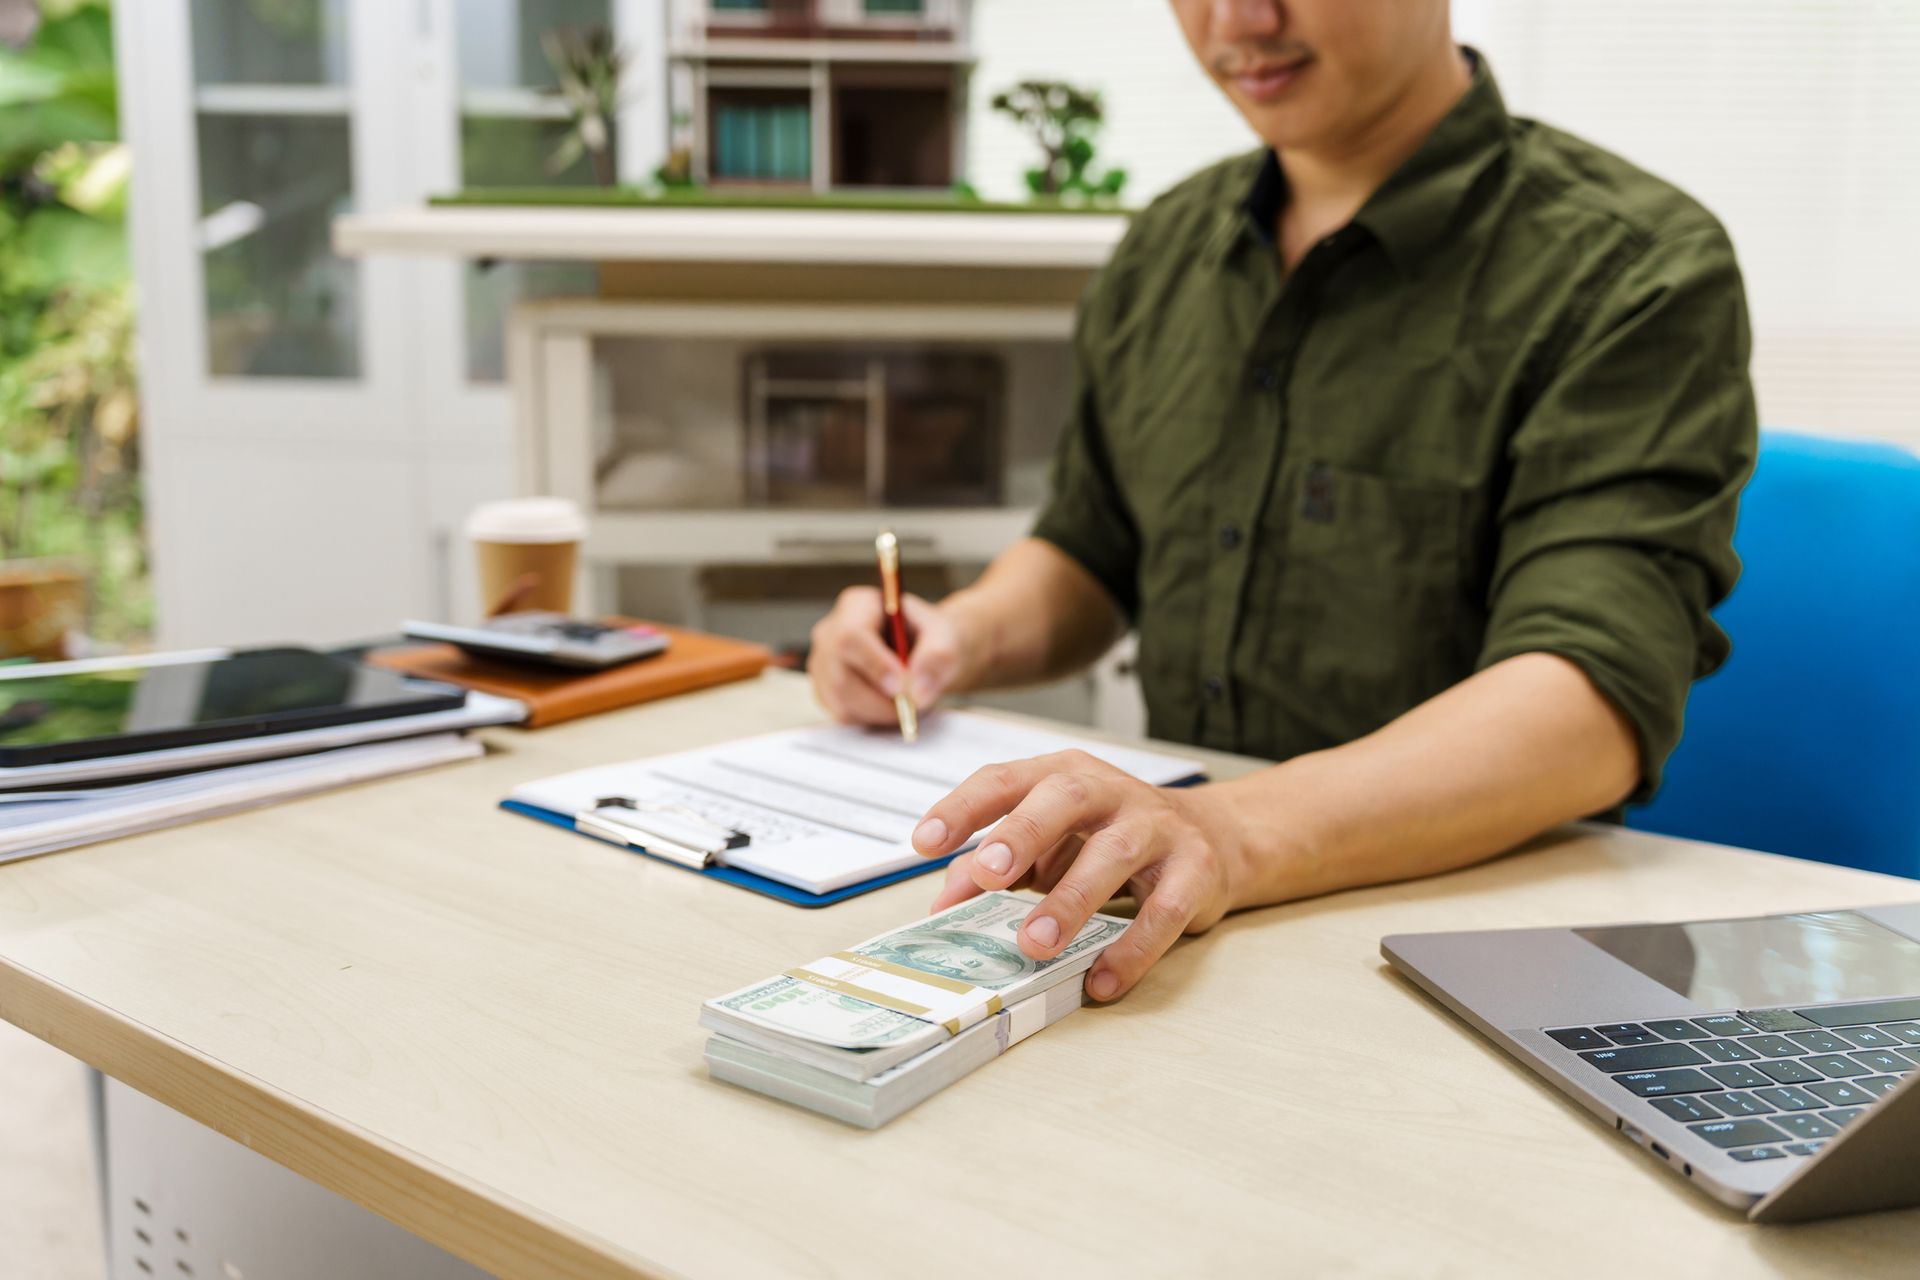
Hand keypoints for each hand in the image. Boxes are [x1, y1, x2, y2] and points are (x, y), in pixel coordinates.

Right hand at [808, 587, 963, 726]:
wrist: (923, 649)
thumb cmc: (930, 637)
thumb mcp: (945, 637)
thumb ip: (937, 657)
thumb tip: (917, 693)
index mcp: (856, 605)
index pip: (851, 636)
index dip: (874, 666)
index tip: (901, 689)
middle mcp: (830, 631)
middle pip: (841, 674)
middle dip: (879, 699)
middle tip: (912, 706)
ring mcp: (823, 662)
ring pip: (840, 698)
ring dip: (878, 711)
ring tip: (907, 704)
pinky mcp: (825, 689)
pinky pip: (842, 713)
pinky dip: (871, 718)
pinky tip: (891, 706)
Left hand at [909, 751, 1247, 1001]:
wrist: (1212, 838)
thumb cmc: (1109, 837)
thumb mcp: (1047, 843)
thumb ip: (991, 866)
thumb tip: (943, 904)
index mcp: (1063, 775)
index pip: (1005, 779)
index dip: (963, 808)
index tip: (925, 843)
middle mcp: (1109, 791)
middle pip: (1063, 798)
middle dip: (1022, 833)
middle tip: (988, 875)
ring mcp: (1157, 827)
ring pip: (1113, 853)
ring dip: (1071, 899)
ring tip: (1035, 943)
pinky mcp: (1195, 870)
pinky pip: (1163, 911)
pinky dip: (1131, 948)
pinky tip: (1100, 978)